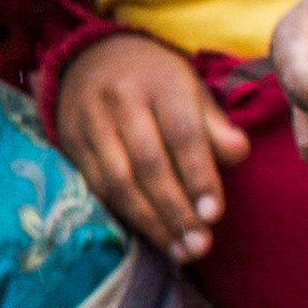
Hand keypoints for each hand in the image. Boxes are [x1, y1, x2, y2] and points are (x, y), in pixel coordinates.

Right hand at [47, 35, 241, 264]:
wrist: (89, 57)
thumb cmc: (155, 79)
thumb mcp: (190, 88)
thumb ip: (214, 123)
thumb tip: (238, 155)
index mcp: (161, 82)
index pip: (182, 135)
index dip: (198, 177)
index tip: (214, 215)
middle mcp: (121, 100)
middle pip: (148, 164)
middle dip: (176, 210)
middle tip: (199, 246)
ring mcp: (89, 122)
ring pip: (118, 181)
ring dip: (150, 222)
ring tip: (179, 251)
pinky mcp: (70, 142)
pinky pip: (96, 186)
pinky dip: (124, 215)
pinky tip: (150, 235)